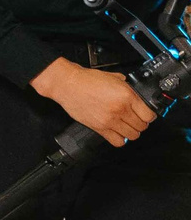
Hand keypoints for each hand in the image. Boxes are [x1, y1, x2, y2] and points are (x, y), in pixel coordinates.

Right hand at [34, 57, 157, 147]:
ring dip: (132, 132)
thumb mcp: (115, 77)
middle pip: (141, 126)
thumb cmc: (87, 80)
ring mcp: (109, 120)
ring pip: (132, 135)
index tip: (147, 115)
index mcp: (126, 96)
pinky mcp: (99, 128)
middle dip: (141, 124)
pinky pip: (117, 141)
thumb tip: (135, 95)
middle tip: (136, 120)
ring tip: (127, 127)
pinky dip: (120, 140)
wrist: (68, 84)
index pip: (149, 115)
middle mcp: (120, 109)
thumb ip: (127, 87)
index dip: (150, 116)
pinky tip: (117, 133)